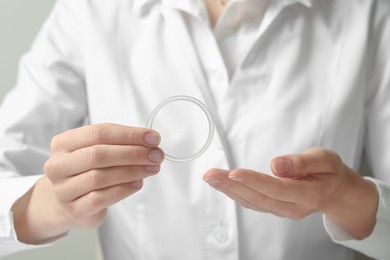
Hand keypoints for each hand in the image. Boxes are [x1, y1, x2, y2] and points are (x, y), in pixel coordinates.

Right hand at [12, 123, 163, 242]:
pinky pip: (101, 198)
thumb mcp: (96, 150)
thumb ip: (119, 144)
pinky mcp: (75, 210)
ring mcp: (63, 190)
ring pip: (100, 177)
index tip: (153, 138)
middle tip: (156, 154)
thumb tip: (151, 143)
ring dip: (132, 171)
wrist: (65, 203)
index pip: (99, 133)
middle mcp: (58, 165)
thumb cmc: (86, 171)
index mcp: (64, 143)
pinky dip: (123, 189)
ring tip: (152, 168)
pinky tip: (138, 183)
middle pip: (99, 154)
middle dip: (133, 153)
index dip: (129, 134)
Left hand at [203, 147, 377, 238]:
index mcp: (308, 195)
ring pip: (252, 202)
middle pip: (259, 198)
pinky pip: (252, 203)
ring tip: (210, 178)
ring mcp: (282, 211)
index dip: (255, 181)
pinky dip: (235, 193)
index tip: (235, 172)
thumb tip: (276, 165)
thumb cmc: (329, 172)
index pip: (278, 189)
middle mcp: (293, 208)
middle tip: (210, 175)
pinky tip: (222, 184)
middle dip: (232, 185)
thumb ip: (302, 163)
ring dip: (229, 190)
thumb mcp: (325, 160)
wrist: (335, 191)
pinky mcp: (274, 208)